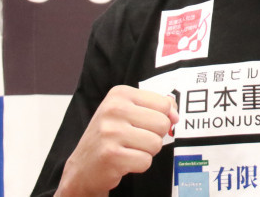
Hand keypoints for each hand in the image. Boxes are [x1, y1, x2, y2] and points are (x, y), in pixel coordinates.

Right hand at [56, 85, 178, 196]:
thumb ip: (157, 107)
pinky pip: (146, 161)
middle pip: (163, 123)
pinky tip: (123, 161)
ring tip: (128, 149)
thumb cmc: (111, 136)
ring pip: (156, 143)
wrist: (83, 166)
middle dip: (155, 136)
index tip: (145, 124)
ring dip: (147, 151)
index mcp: (119, 93)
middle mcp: (113, 109)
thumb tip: (175, 116)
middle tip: (135, 139)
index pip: (164, 103)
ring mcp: (110, 132)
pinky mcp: (111, 156)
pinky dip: (138, 165)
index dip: (162, 117)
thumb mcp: (130, 112)